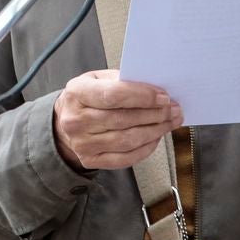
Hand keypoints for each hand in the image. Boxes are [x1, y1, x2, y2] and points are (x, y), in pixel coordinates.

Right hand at [52, 69, 181, 169]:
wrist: (65, 122)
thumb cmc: (86, 97)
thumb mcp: (97, 79)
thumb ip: (123, 81)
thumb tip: (155, 90)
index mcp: (76, 93)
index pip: (113, 95)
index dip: (142, 96)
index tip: (163, 97)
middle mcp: (76, 120)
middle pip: (123, 119)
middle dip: (154, 114)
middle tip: (173, 109)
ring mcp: (83, 143)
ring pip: (127, 140)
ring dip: (154, 131)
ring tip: (169, 122)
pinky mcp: (91, 160)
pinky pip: (126, 157)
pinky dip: (146, 148)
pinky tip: (155, 137)